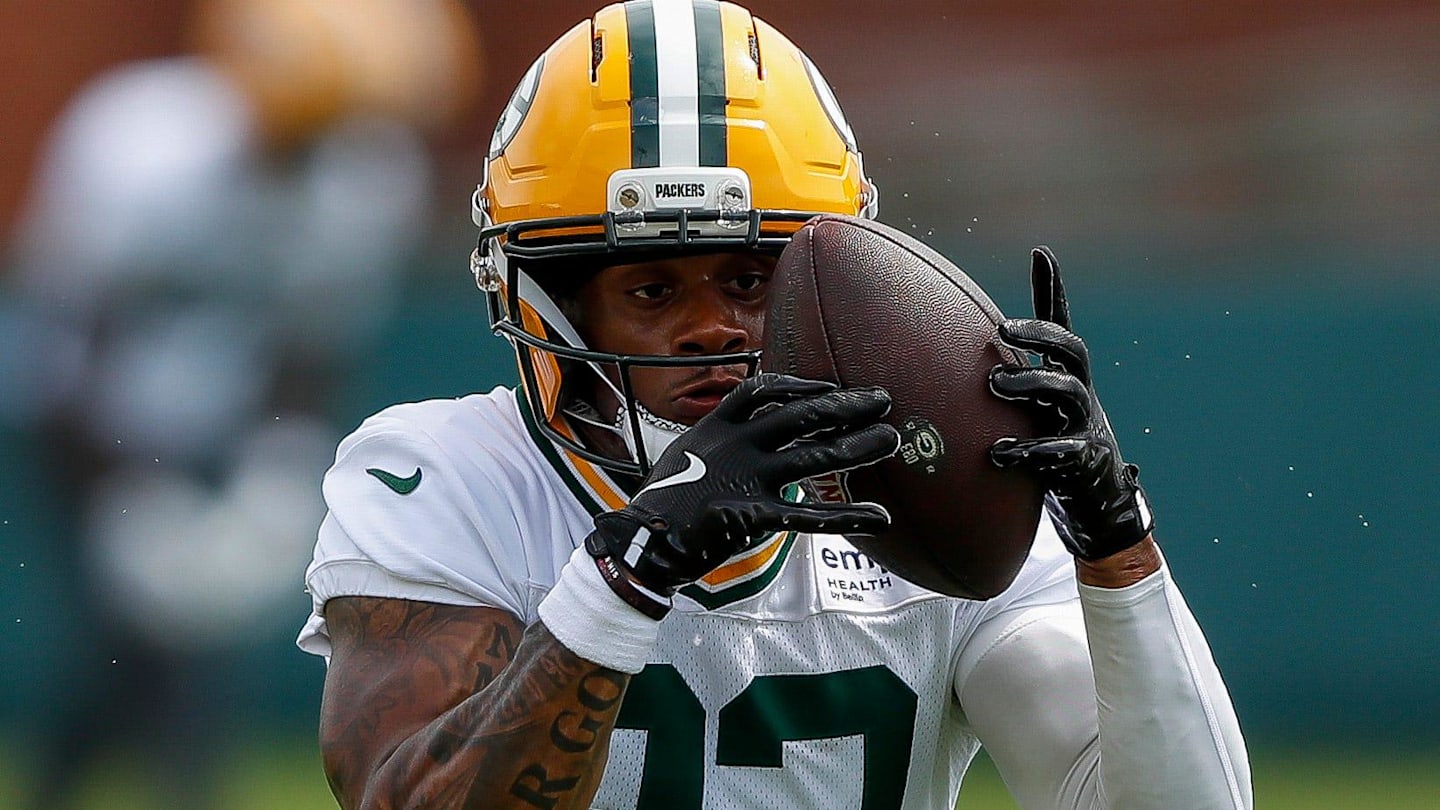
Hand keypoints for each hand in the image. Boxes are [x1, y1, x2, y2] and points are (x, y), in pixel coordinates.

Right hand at [585, 373, 899, 616]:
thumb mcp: (684, 457)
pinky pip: (810, 516)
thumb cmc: (660, 505)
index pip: (761, 391)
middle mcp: (735, 446)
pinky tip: (880, 518)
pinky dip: (848, 516)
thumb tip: (741, 434)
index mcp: (715, 428)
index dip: (799, 386)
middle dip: (845, 406)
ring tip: (891, 440)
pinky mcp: (754, 516)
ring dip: (857, 448)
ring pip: (813, 458)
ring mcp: (747, 480)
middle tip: (882, 399)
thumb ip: (717, 443)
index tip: (828, 387)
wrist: (638, 543)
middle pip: (800, 416)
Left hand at [988, 246, 1154, 560]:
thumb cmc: (1057, 445)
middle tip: (1003, 329)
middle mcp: (1080, 393)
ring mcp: (1085, 425)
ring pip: (1066, 392)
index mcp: (1066, 377)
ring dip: (1030, 383)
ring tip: (993, 385)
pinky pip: (1060, 450)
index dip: (1053, 289)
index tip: (1041, 252)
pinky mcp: (1082, 462)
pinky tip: (998, 452)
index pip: (1061, 325)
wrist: (1099, 502)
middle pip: (1071, 349)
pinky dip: (1029, 449)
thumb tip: (958, 360)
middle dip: (1040, 334)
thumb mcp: (1035, 409)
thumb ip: (1010, 382)